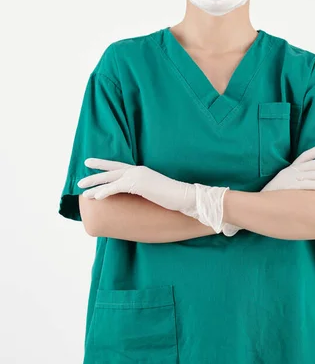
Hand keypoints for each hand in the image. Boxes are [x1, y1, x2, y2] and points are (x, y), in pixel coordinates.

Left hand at [77, 158, 228, 233]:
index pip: (118, 166)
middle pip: (110, 170)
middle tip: (80, 179)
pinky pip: (116, 188)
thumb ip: (144, 191)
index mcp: (141, 171)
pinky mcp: (138, 184)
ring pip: (110, 179)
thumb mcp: (154, 192)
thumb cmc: (172, 197)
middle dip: (94, 174)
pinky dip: (105, 192)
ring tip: (83, 191)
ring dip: (95, 185)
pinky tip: (96, 197)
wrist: (184, 196)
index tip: (91, 163)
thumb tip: (137, 199)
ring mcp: (137, 176)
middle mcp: (137, 170)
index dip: (104, 165)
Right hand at [222, 143, 314, 236]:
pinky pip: (306, 185)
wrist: (256, 204)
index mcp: (290, 169)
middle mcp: (291, 171)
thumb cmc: (273, 197)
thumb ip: (297, 181)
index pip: (307, 155)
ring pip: (314, 175)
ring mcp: (290, 179)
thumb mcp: (284, 184)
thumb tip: (314, 183)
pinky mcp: (289, 188)